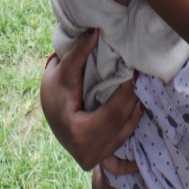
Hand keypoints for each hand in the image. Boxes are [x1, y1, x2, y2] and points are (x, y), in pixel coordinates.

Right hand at [40, 29, 142, 170]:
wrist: (48, 112)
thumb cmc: (52, 93)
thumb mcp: (61, 73)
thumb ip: (78, 54)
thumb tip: (95, 31)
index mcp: (80, 135)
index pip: (112, 113)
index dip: (125, 92)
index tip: (133, 71)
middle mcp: (89, 152)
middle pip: (122, 120)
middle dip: (133, 96)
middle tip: (140, 74)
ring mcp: (96, 156)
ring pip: (126, 129)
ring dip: (135, 106)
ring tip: (140, 84)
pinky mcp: (102, 155)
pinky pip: (124, 138)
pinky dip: (132, 119)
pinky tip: (137, 102)